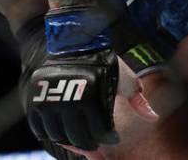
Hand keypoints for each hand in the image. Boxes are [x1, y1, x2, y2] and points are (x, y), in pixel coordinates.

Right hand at [23, 9, 158, 150]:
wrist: (71, 41)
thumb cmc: (102, 59)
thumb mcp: (124, 77)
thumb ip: (139, 99)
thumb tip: (154, 118)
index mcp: (92, 94)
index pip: (101, 132)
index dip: (109, 139)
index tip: (113, 136)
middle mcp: (68, 99)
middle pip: (81, 139)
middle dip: (93, 144)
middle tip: (98, 142)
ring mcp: (48, 101)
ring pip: (61, 137)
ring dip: (73, 141)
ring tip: (82, 137)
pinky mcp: (34, 101)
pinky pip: (42, 130)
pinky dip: (54, 135)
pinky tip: (65, 132)